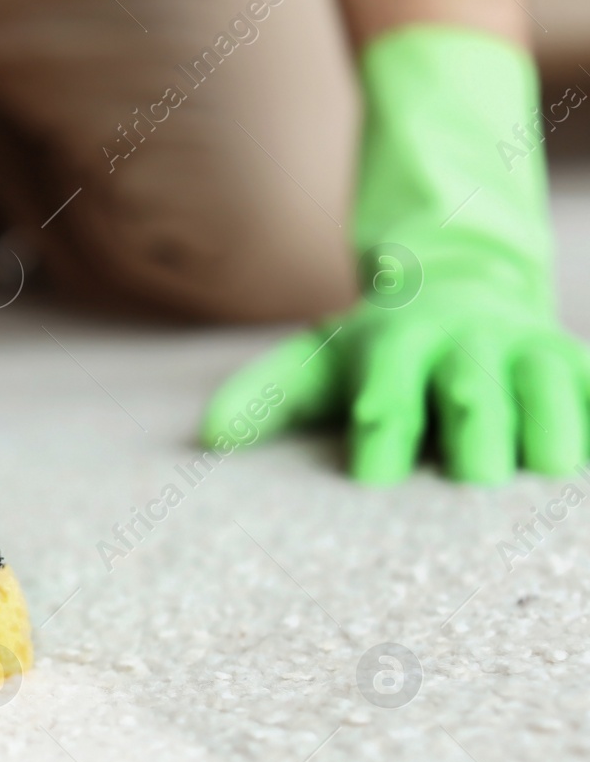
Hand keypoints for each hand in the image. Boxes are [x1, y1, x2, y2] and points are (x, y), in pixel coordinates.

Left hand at [203, 26, 577, 484]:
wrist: (453, 286)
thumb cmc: (371, 352)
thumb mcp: (312, 364)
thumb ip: (263, 397)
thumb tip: (209, 436)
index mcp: (394, 345)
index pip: (384, 390)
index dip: (381, 426)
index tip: (373, 475)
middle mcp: (464, 342)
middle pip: (470, 388)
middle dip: (473, 425)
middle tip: (473, 473)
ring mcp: (526, 348)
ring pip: (545, 381)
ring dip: (551, 418)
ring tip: (552, 466)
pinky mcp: (573, 360)